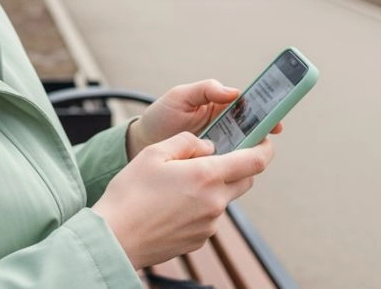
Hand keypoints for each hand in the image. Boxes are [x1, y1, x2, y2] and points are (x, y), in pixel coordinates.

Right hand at [94, 132, 274, 268]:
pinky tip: (173, 204)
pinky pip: (209, 216)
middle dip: (239, 165)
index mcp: (207, 175)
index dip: (265, 148)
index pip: (255, 161)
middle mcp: (215, 201)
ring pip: (225, 198)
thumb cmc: (130, 194)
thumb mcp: (154, 152)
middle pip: (245, 180)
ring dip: (214, 186)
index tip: (265, 140)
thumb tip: (207, 146)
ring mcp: (209, 224)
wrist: (115, 238)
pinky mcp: (199, 239)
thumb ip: (187, 142)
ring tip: (180, 183)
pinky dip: (200, 206)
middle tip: (217, 156)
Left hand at [126, 79, 281, 158]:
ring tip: (242, 155)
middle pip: (253, 133)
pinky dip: (232, 170)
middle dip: (260, 137)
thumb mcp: (180, 96)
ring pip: (243, 153)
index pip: (251, 108)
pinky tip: (229, 172)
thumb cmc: (161, 116)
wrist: (140, 144)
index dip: (267, 114)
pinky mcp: (211, 167)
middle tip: (262, 141)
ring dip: (246, 154)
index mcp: (222, 108)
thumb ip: (205, 90)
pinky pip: (228, 169)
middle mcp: (226, 129)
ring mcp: (220, 149)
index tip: (276, 122)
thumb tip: (233, 92)